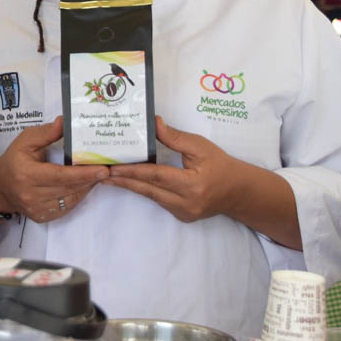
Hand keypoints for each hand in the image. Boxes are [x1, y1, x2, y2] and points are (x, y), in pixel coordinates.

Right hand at [0, 117, 108, 222]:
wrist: (0, 186)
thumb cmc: (14, 159)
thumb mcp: (25, 140)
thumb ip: (46, 132)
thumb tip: (64, 122)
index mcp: (27, 174)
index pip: (61, 176)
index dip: (83, 174)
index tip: (102, 169)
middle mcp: (31, 195)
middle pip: (69, 188)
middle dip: (90, 179)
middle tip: (106, 168)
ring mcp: (37, 209)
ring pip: (71, 199)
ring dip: (85, 187)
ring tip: (94, 175)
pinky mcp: (42, 217)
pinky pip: (66, 207)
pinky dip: (76, 196)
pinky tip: (81, 185)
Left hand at [105, 117, 242, 222]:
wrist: (238, 191)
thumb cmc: (221, 165)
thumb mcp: (200, 147)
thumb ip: (175, 137)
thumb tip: (154, 124)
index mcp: (192, 185)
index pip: (156, 177)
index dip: (133, 171)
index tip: (113, 167)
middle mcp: (186, 204)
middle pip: (148, 191)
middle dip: (124, 181)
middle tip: (101, 173)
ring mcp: (183, 213)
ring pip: (152, 197)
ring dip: (131, 185)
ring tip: (111, 176)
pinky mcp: (181, 216)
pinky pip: (159, 201)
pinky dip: (145, 190)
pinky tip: (131, 181)